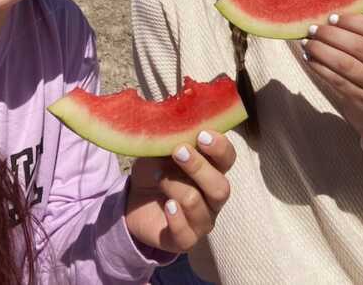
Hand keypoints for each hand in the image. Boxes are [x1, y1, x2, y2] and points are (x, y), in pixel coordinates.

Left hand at [125, 130, 235, 253]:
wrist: (133, 201)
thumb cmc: (155, 169)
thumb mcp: (159, 149)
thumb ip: (170, 138)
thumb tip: (174, 121)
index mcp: (213, 169)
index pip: (228, 159)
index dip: (220, 147)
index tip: (201, 135)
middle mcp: (213, 196)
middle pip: (221, 187)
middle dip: (199, 167)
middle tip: (178, 151)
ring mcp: (202, 220)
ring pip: (198, 204)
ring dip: (176, 186)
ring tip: (158, 177)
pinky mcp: (185, 240)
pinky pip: (187, 233)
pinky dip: (176, 217)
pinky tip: (167, 206)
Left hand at [302, 13, 362, 142]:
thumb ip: (360, 34)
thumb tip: (329, 15)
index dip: (353, 21)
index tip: (332, 17)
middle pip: (360, 47)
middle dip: (333, 35)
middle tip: (313, 29)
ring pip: (346, 64)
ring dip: (322, 51)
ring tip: (307, 43)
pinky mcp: (362, 100)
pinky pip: (337, 81)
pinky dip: (320, 68)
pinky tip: (308, 58)